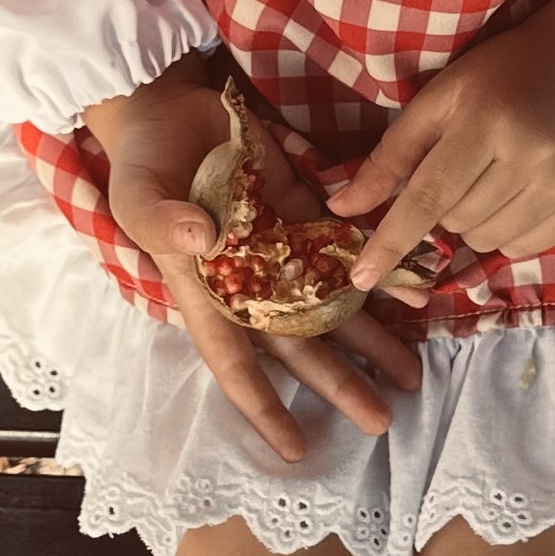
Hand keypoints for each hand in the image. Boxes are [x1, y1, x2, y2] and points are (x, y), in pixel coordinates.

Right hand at [81, 62, 426, 465]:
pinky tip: (417, 296)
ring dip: (372, 340)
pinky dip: (382, 273)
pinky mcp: (306, 214)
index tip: (294, 448)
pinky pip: (348, 252)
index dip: (264, 405)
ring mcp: (282, 250)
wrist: (168, 107)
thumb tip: (200, 240)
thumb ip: (162, 219)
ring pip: (332, 306)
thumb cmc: (142, 160)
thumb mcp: (138, 193)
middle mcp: (250, 282)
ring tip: (413, 376)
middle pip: (300, 345)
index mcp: (204, 291)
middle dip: (340, 383)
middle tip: (383, 421)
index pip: (235, 360)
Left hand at [333, 0, 554, 296]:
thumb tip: (342, 208)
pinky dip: (505, 232)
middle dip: (440, 209)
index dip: (391, 241)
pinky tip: (515, 192)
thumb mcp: (436, 101)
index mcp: (486, 121)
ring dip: (471, 222)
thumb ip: (390, 157)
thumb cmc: (495, 78)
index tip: (360, 278)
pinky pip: (523, 249)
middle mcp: (532, 155)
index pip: (429, 196)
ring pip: (486, 241)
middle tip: (458, 168)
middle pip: (456, 222)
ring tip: (488, 178)